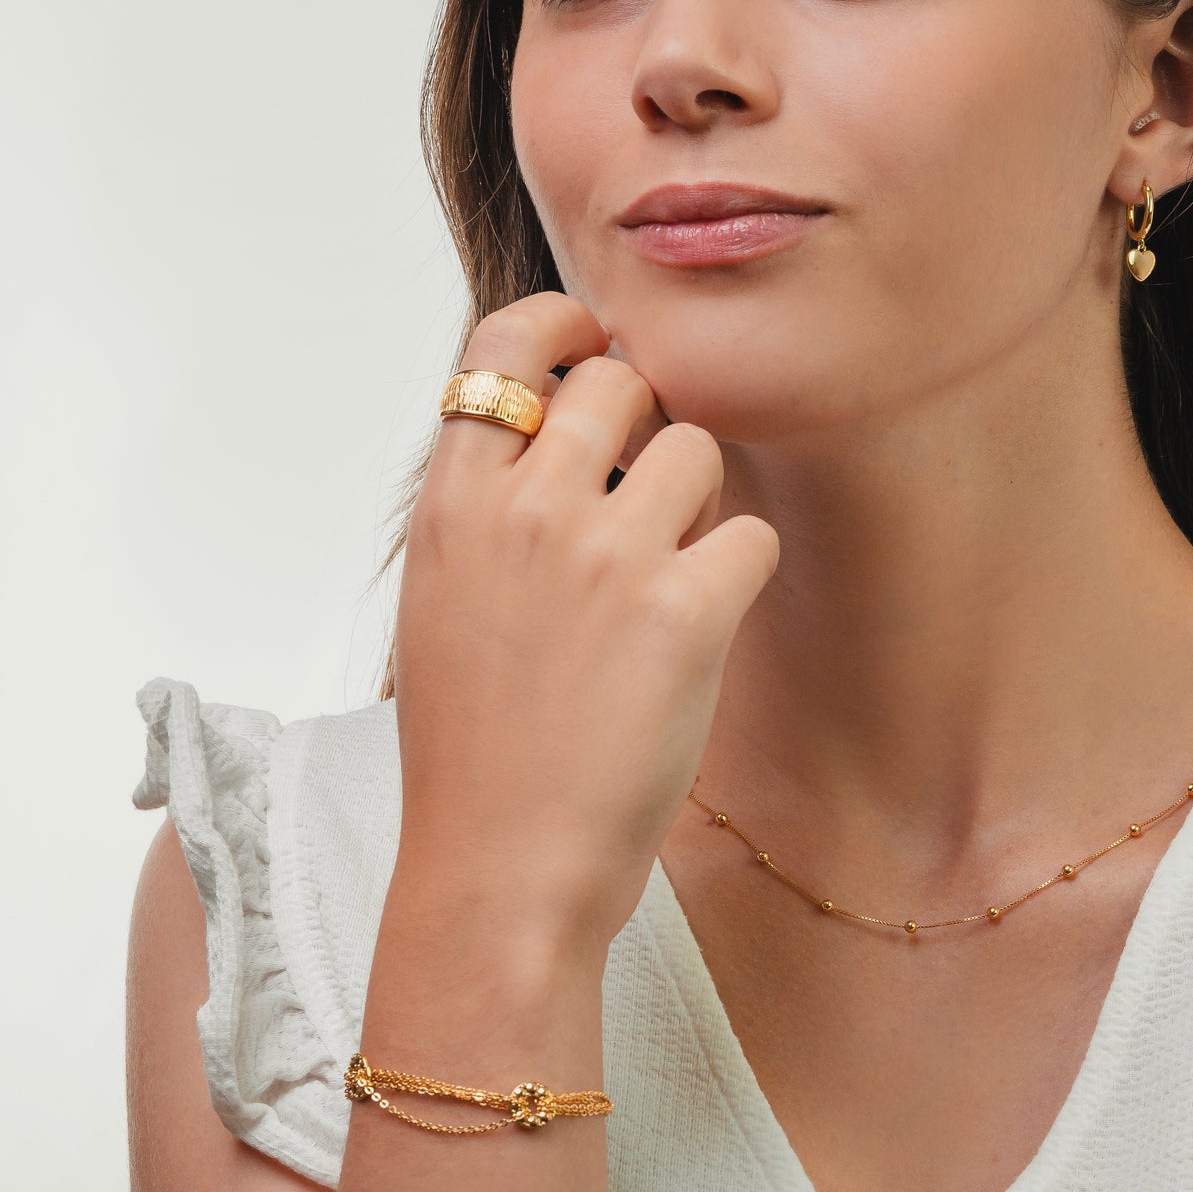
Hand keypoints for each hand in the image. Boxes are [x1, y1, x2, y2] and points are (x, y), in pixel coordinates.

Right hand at [392, 291, 779, 951]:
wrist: (498, 866)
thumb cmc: (469, 740)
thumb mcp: (442, 598)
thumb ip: (486, 503)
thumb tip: (556, 424)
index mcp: (452, 503)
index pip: (504, 344)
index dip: (560, 325)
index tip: (589, 341)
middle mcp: (526, 508)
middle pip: (620, 380)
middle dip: (644, 421)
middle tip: (644, 486)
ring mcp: (607, 556)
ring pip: (697, 447)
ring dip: (697, 501)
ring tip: (665, 575)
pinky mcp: (685, 612)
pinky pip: (750, 533)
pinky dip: (736, 573)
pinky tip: (698, 627)